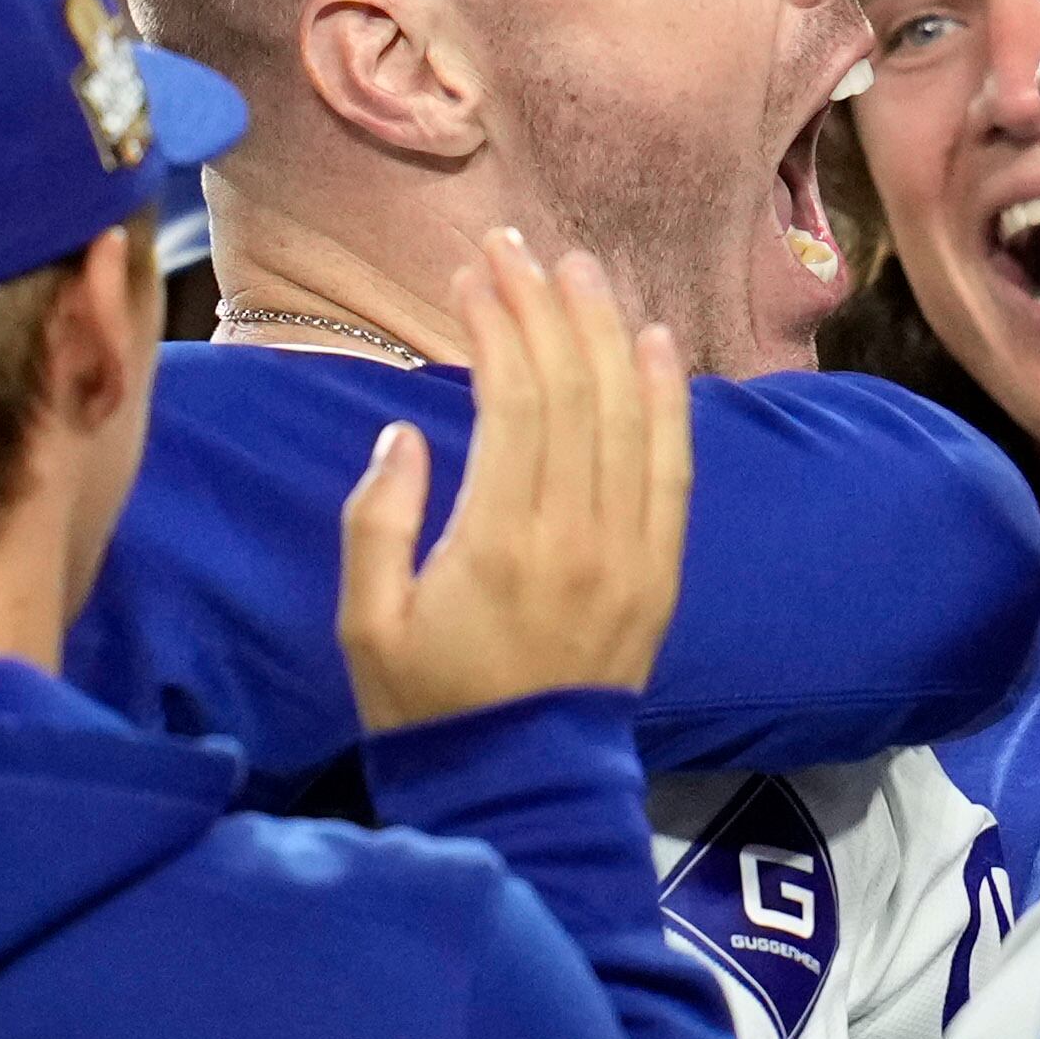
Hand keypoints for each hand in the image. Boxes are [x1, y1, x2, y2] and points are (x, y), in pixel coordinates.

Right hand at [340, 233, 690, 732]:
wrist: (517, 790)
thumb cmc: (427, 706)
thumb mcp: (366, 623)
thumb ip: (378, 521)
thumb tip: (404, 432)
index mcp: (498, 541)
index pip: (514, 398)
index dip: (498, 324)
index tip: (473, 275)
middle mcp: (576, 535)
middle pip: (573, 389)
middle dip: (545, 307)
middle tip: (520, 248)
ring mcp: (629, 553)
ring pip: (627, 415)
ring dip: (605, 333)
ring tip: (582, 272)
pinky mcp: (660, 573)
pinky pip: (674, 469)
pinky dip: (666, 399)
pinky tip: (653, 344)